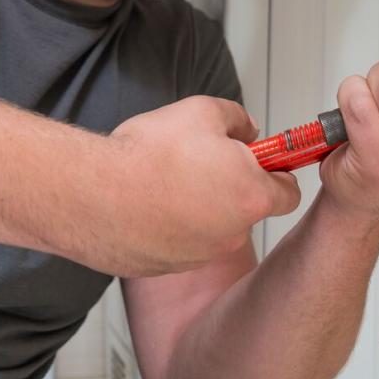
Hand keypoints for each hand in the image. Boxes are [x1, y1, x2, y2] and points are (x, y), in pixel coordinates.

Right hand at [99, 97, 300, 276]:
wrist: (89, 193)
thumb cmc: (147, 153)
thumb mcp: (203, 111)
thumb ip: (237, 119)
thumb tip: (247, 130)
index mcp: (251, 196)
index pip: (289, 194)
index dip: (277, 174)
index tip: (262, 162)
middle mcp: (231, 234)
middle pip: (246, 209)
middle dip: (231, 187)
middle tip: (200, 162)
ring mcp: (198, 255)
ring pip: (211, 228)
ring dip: (198, 208)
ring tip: (163, 182)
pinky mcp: (165, 267)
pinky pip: (178, 243)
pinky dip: (169, 227)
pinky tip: (144, 204)